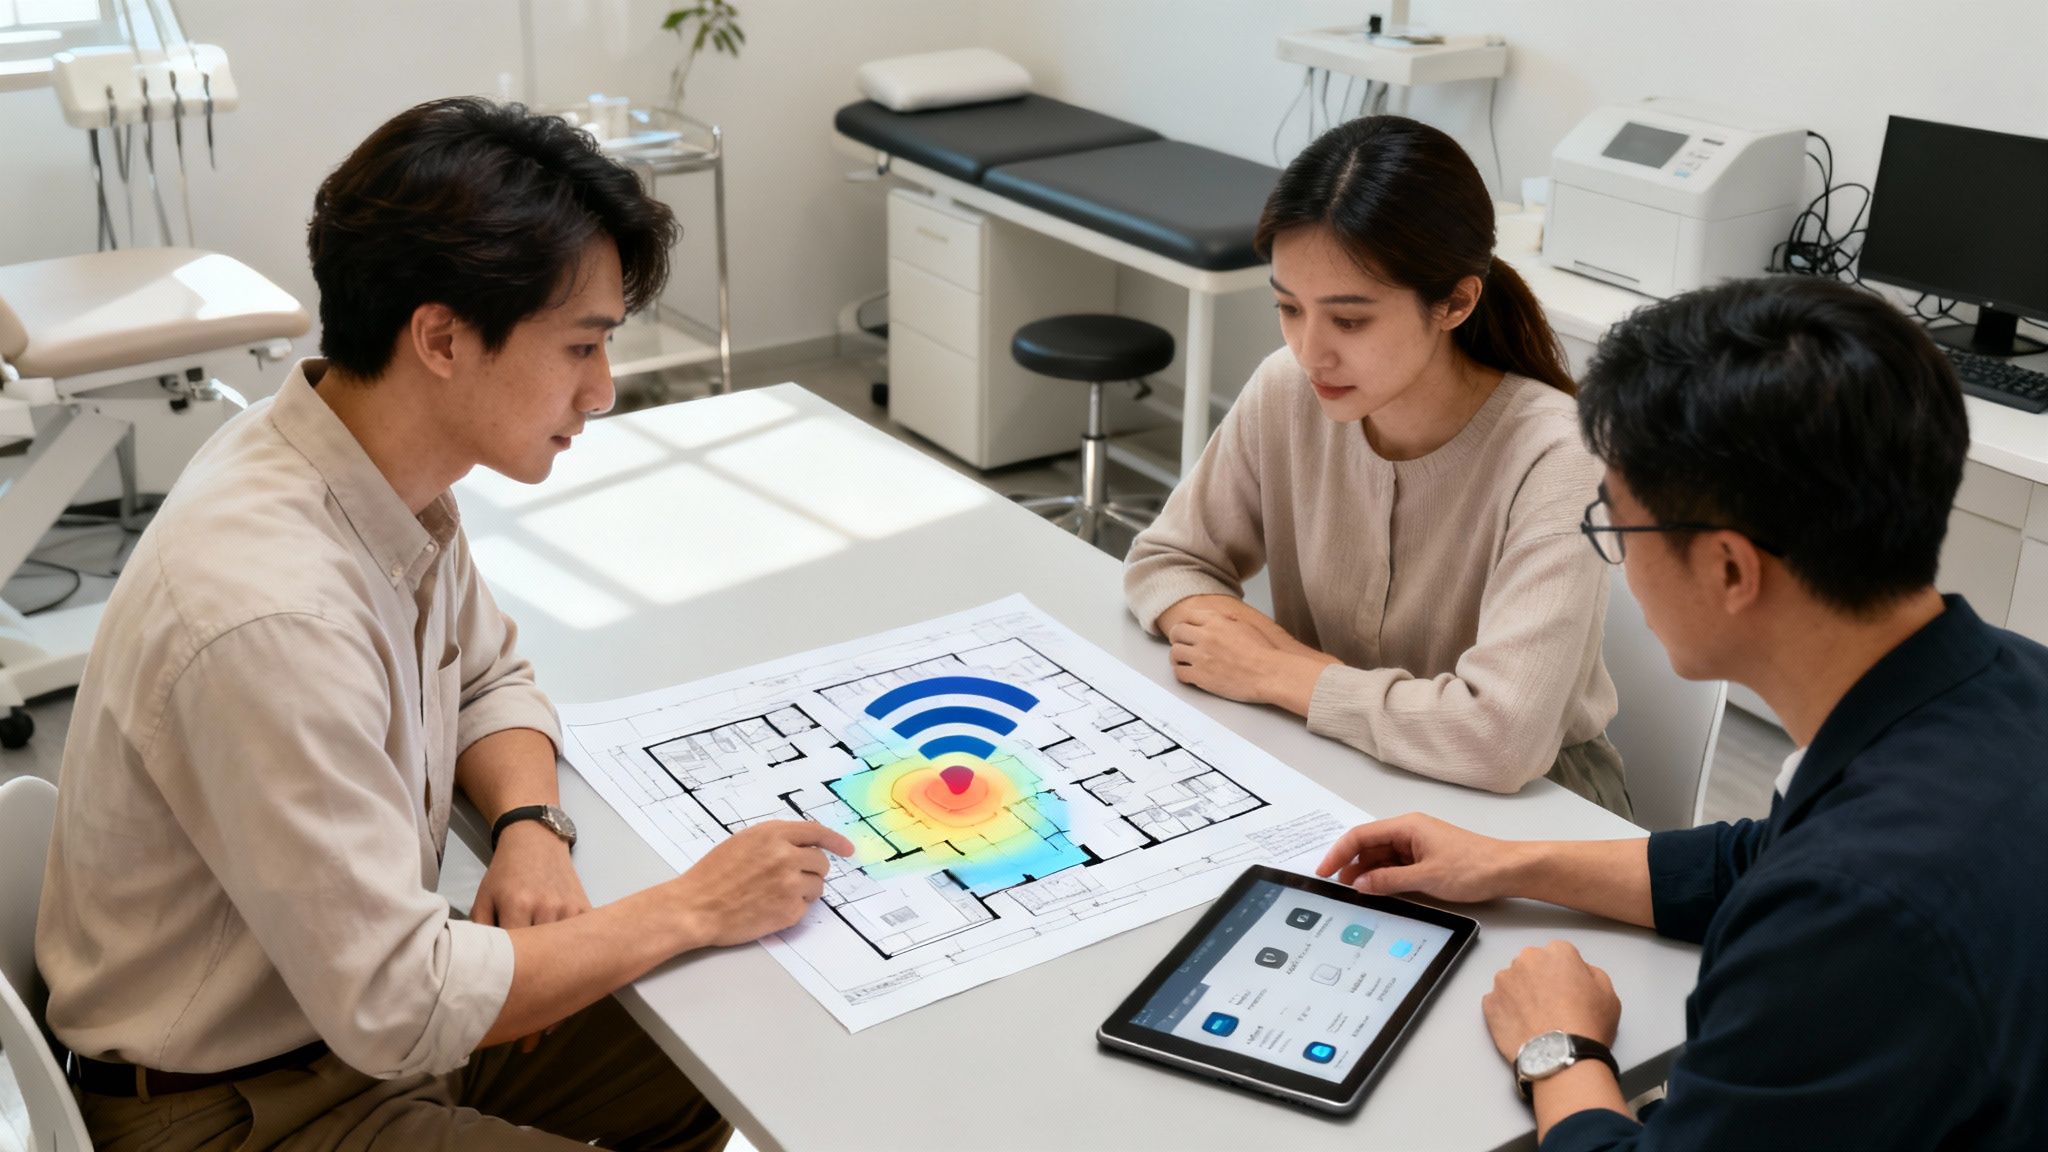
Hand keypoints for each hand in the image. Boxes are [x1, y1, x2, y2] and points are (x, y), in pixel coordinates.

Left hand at [472, 822, 591, 1049]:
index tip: (508, 1025)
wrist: (537, 840)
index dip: (512, 996)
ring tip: (546, 1030)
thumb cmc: (505, 871)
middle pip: (546, 969)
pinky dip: (580, 975)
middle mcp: (548, 911)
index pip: (516, 961)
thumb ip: (480, 931)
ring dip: (560, 997)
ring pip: (569, 963)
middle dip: (540, 1008)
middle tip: (529, 1042)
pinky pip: (585, 949)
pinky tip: (571, 999)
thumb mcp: (484, 897)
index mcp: (518, 908)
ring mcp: (571, 911)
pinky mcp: (587, 909)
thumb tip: (470, 971)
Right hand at [667, 821, 856, 948]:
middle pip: (821, 863)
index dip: (835, 841)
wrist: (696, 907)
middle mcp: (786, 856)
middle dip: (811, 871)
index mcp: (773, 834)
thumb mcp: (743, 842)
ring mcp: (790, 884)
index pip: (816, 832)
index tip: (847, 849)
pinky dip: (792, 909)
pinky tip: (769, 908)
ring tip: (773, 894)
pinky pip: (805, 907)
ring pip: (817, 886)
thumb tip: (804, 845)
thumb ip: (775, 840)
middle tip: (789, 879)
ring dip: (803, 890)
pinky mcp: (790, 910)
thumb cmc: (713, 875)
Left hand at [1157, 595, 1320, 660]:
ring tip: (1183, 662)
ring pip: (1174, 653)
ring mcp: (1201, 656)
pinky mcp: (1200, 676)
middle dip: (1178, 639)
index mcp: (1216, 621)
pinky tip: (1189, 675)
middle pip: (1176, 632)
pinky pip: (1179, 673)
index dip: (1186, 624)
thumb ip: (1229, 620)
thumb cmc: (1264, 653)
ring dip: (1178, 658)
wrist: (1270, 674)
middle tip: (1181, 645)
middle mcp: (1206, 636)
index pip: (1188, 616)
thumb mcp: (1247, 627)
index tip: (1186, 631)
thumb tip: (1223, 618)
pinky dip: (1182, 674)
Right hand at [1315, 812, 1518, 902]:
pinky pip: (1396, 866)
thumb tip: (1358, 885)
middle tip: (1335, 887)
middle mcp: (1409, 832)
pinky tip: (1376, 891)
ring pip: (1382, 857)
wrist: (1507, 870)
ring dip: (1367, 873)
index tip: (1324, 871)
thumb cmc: (1472, 867)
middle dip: (1350, 865)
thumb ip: (1389, 881)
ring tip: (1353, 892)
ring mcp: (1418, 846)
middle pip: (1369, 846)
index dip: (1339, 853)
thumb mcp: (1426, 877)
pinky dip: (1383, 878)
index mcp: (1406, 827)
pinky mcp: (1426, 859)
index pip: (1361, 836)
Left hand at [1481, 941, 1620, 1062]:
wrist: (1560, 1055)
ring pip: (1512, 982)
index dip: (1566, 975)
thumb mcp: (1608, 994)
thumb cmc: (1587, 1025)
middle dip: (1540, 980)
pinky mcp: (1489, 1002)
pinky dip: (1506, 1011)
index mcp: (1558, 952)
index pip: (1560, 955)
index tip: (1569, 991)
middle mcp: (1527, 959)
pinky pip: (1498, 1002)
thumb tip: (1580, 972)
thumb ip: (1591, 973)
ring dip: (1521, 994)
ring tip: (1536, 1019)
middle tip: (1552, 1006)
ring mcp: (1504, 980)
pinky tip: (1522, 1026)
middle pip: (1533, 964)